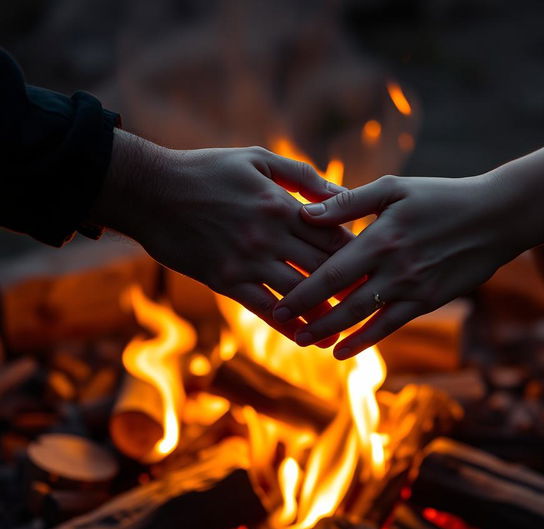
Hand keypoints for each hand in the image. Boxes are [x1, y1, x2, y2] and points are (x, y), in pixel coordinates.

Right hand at [90, 130, 351, 339]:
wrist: (150, 191)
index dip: (358, 254)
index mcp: (282, 205)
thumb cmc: (205, 170)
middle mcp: (270, 236)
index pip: (333, 235)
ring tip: (342, 326)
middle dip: (349, 287)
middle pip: (323, 268)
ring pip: (298, 293)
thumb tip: (340, 193)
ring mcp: (247, 261)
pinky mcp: (225, 280)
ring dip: (323, 312)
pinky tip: (304, 336)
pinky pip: (263, 308)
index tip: (373, 268)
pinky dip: (287, 324)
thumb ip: (301, 176)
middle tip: (369, 303)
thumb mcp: (256, 159)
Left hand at [273, 172, 527, 357]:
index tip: (277, 306)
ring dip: (333, 334)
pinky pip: (390, 326)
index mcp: (380, 239)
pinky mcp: (427, 301)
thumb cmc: (440, 196)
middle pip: (342, 302)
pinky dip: (365, 340)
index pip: (331, 272)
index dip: (302, 292)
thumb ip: (348, 203)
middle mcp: (394, 269)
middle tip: (287, 330)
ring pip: (364, 319)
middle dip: (312, 319)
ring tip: (308, 343)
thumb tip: (305, 214)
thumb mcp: (394, 189)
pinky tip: (344, 351)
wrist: (496, 217)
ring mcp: (412, 288)